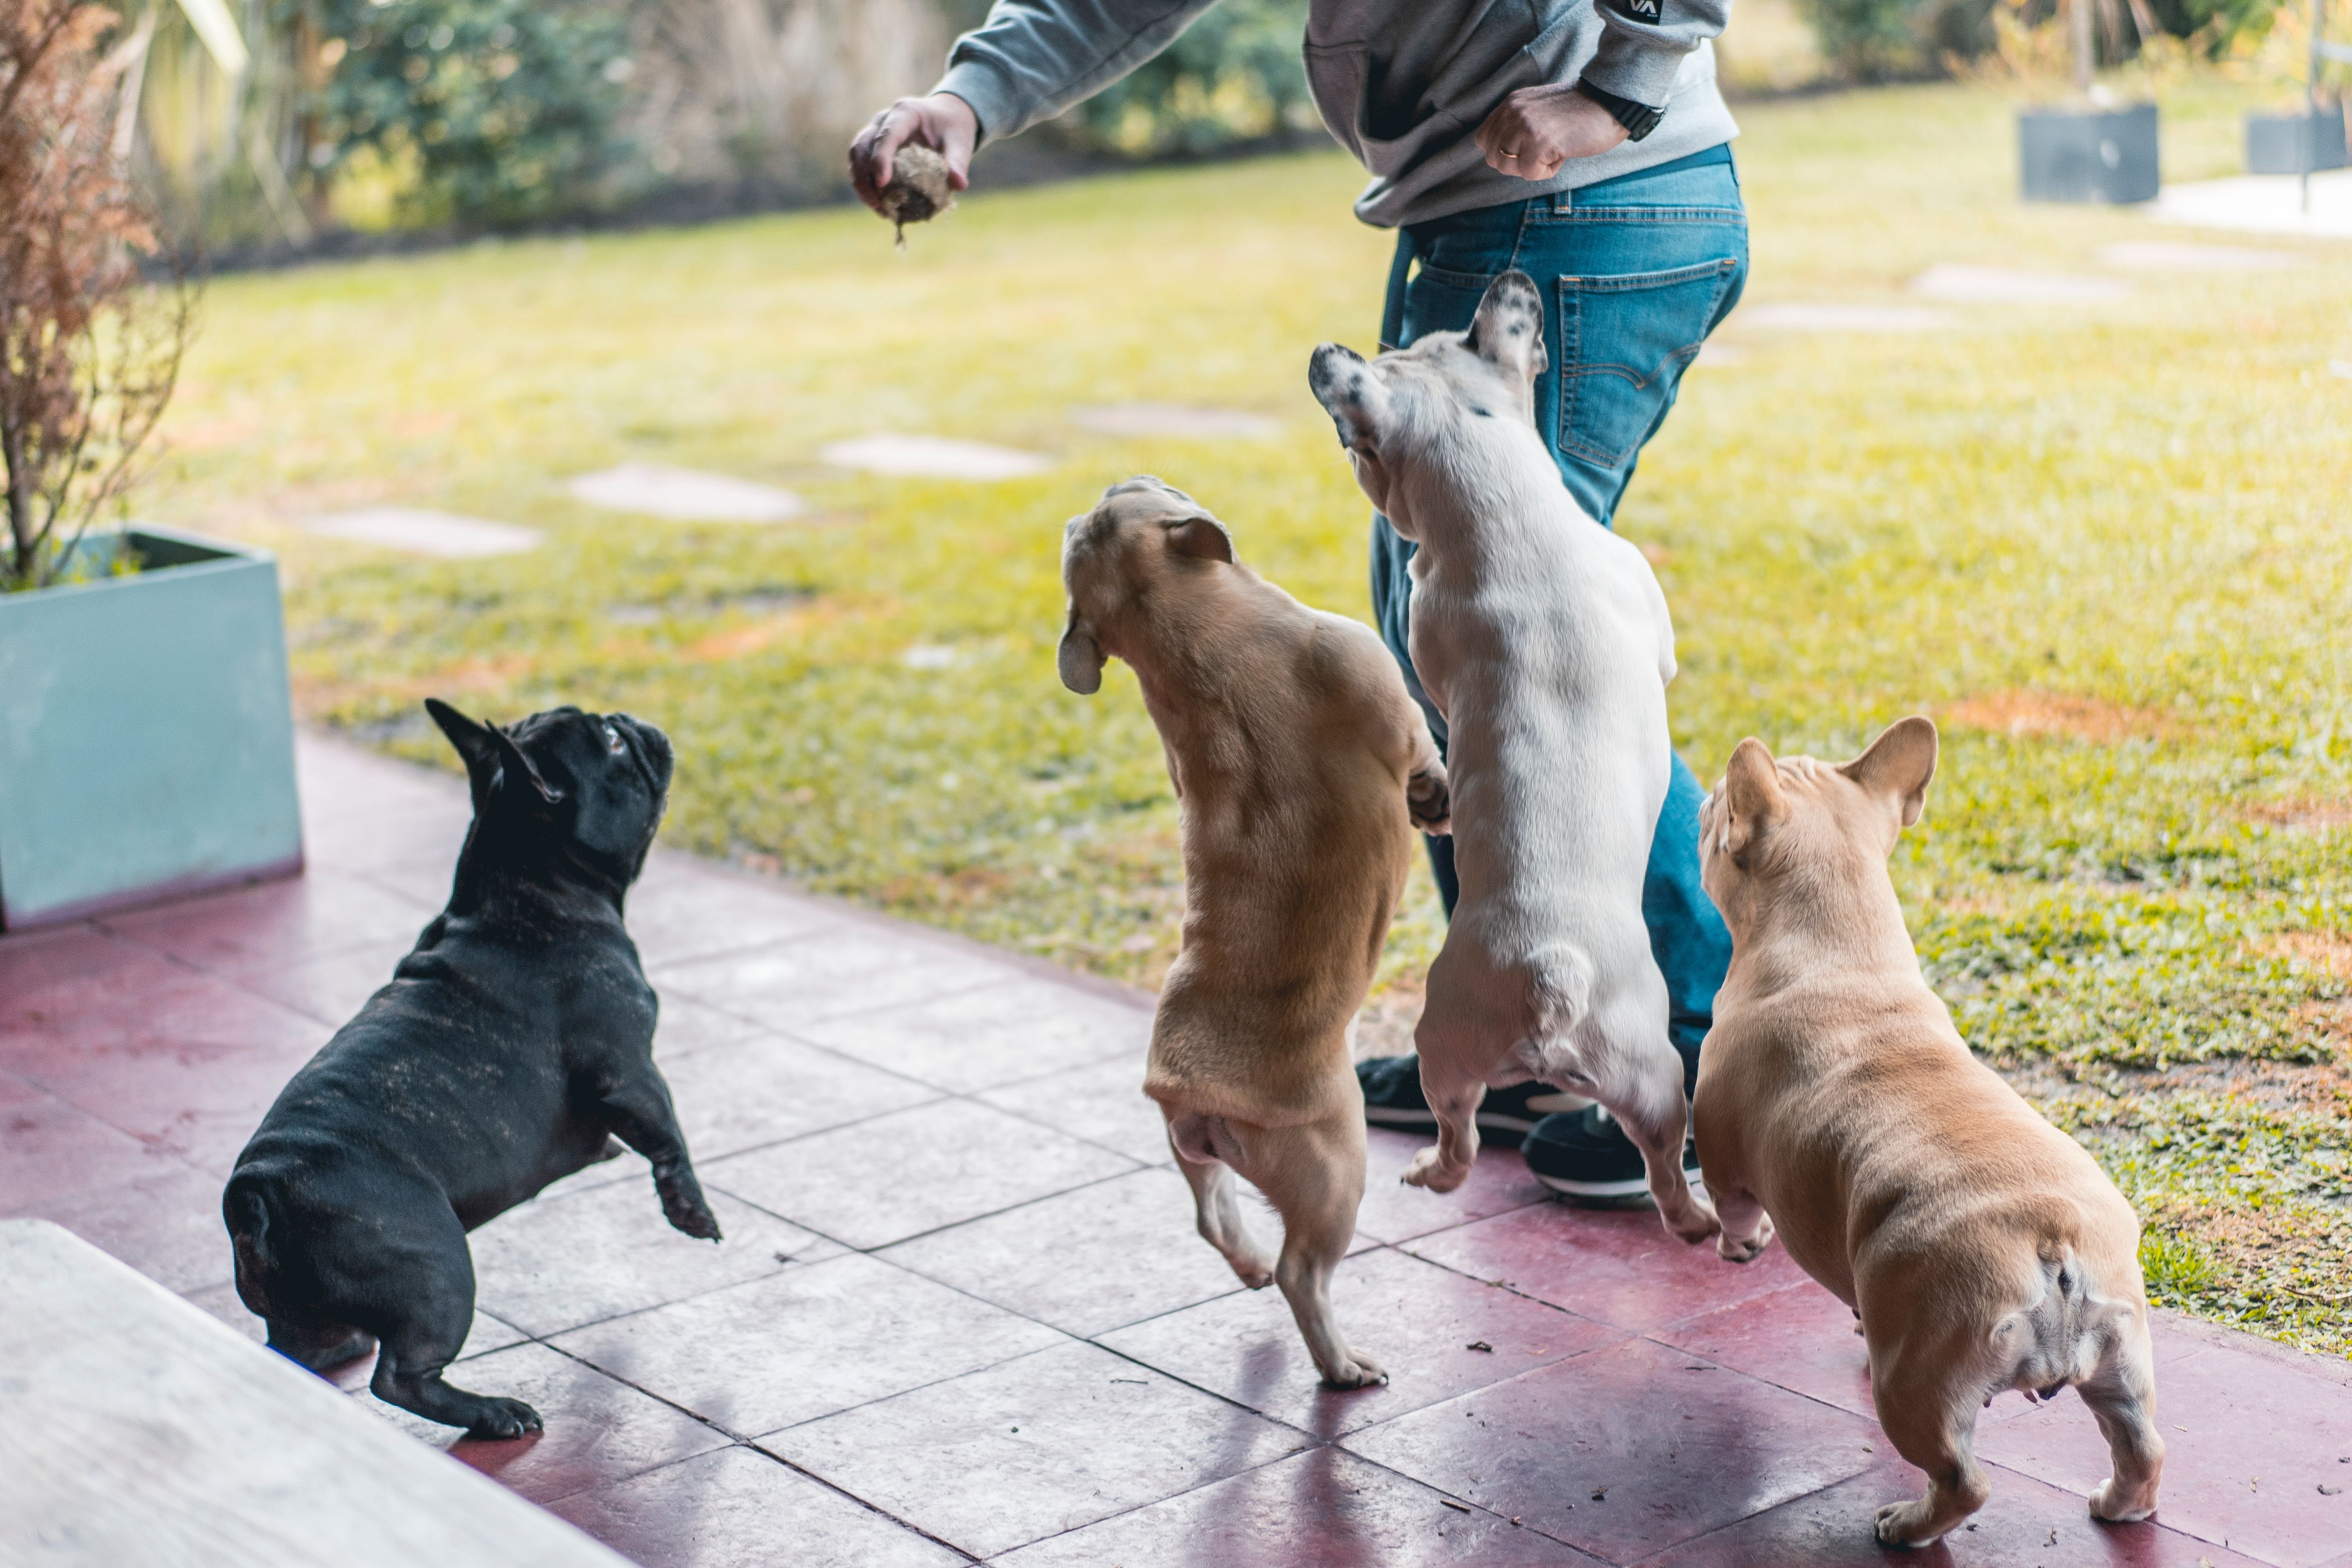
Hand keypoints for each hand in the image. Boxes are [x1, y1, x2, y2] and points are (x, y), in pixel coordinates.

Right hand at [849, 93, 979, 213]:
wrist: (947, 118)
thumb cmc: (953, 129)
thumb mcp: (960, 143)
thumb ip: (958, 162)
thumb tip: (959, 185)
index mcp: (906, 112)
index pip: (887, 134)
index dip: (881, 157)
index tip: (882, 183)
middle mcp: (884, 119)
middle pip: (863, 145)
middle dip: (864, 176)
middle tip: (876, 203)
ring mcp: (876, 132)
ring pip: (857, 155)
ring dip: (861, 183)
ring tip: (877, 208)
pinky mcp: (874, 146)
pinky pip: (862, 165)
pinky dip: (867, 185)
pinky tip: (880, 205)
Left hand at [1474, 85, 1627, 180]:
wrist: (1610, 101)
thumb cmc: (1578, 112)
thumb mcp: (1537, 109)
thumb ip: (1515, 124)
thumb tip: (1498, 154)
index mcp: (1510, 104)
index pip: (1483, 139)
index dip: (1502, 151)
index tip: (1526, 147)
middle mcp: (1513, 112)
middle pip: (1493, 158)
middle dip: (1517, 163)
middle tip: (1543, 150)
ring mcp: (1525, 126)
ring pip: (1508, 168)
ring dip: (1532, 167)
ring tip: (1554, 148)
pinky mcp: (1540, 141)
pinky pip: (1530, 174)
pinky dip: (1548, 171)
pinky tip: (1563, 152)